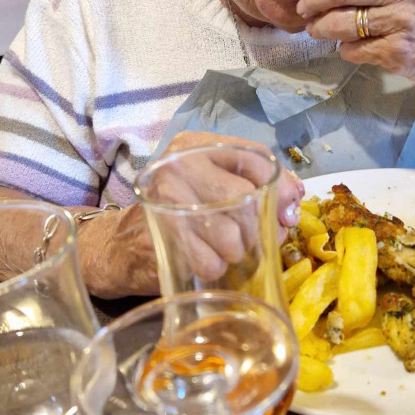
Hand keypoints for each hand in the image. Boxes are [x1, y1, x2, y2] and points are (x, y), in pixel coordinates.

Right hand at [81, 132, 303, 297]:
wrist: (119, 245)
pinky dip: (214, 268)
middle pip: (246, 200)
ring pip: (232, 235)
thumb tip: (294, 199)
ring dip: (236, 251)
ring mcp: (165, 200)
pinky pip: (211, 262)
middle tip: (251, 238)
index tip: (288, 212)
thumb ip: (254, 183)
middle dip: (258, 227)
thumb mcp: (211, 184)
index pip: (254, 158)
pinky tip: (203, 261)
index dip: (281, 188)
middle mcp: (177, 165)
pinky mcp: (159, 238)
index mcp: (195, 146)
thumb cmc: (178, 213)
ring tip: (222, 249)